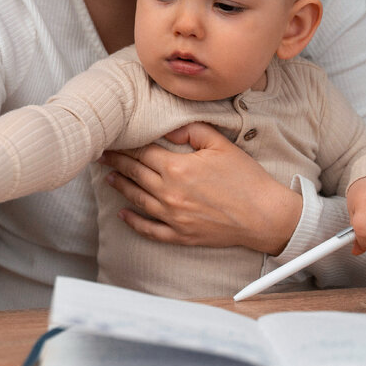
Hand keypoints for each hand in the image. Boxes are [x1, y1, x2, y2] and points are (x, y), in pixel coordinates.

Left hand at [98, 122, 301, 254]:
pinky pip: (150, 229)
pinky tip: (123, 215)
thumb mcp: (220, 144)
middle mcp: (169, 193)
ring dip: (121, 187)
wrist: (265, 216)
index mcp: (177, 168)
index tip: (111, 140)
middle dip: (116, 163)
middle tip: (101, 155)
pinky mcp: (181, 235)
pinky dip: (133, 222)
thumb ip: (190, 132)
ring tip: (109, 178)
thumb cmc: (246, 179)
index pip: (141, 153)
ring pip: (137, 200)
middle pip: (135, 174)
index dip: (124, 146)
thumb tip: (167, 130)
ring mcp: (173, 217)